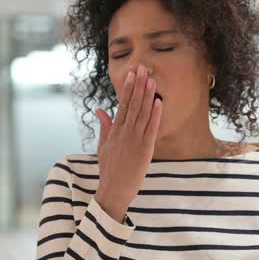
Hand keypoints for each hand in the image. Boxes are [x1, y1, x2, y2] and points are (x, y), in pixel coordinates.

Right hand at [93, 65, 162, 221]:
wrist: (114, 190)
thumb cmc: (109, 169)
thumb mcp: (103, 146)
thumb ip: (104, 126)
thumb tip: (100, 110)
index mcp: (114, 131)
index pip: (122, 105)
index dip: (127, 88)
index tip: (131, 74)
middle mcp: (124, 132)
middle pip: (133, 104)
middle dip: (138, 86)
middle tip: (143, 69)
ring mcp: (135, 140)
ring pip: (142, 113)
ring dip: (148, 95)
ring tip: (152, 79)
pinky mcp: (145, 149)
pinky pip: (152, 128)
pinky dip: (156, 114)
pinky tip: (159, 102)